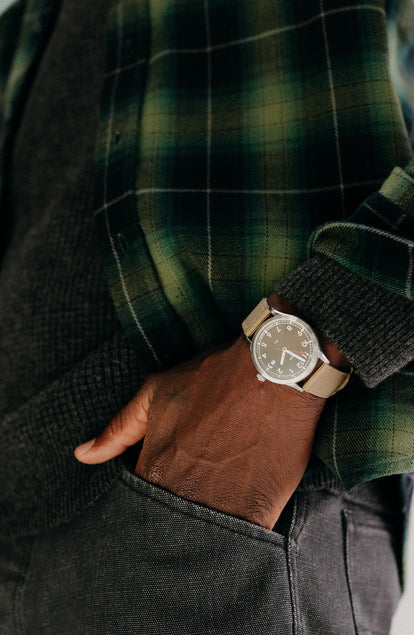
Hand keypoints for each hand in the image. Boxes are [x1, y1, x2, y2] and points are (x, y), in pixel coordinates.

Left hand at [74, 334, 325, 529]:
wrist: (274, 370)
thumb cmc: (213, 377)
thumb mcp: (156, 393)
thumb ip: (118, 429)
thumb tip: (82, 455)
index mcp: (155, 467)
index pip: (138, 502)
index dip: (150, 498)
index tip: (166, 487)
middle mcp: (183, 493)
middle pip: (170, 524)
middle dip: (178, 513)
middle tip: (197, 491)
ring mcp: (222, 505)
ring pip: (204, 538)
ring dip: (206, 531)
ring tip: (220, 499)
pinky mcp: (259, 510)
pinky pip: (242, 539)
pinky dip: (238, 535)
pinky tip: (241, 512)